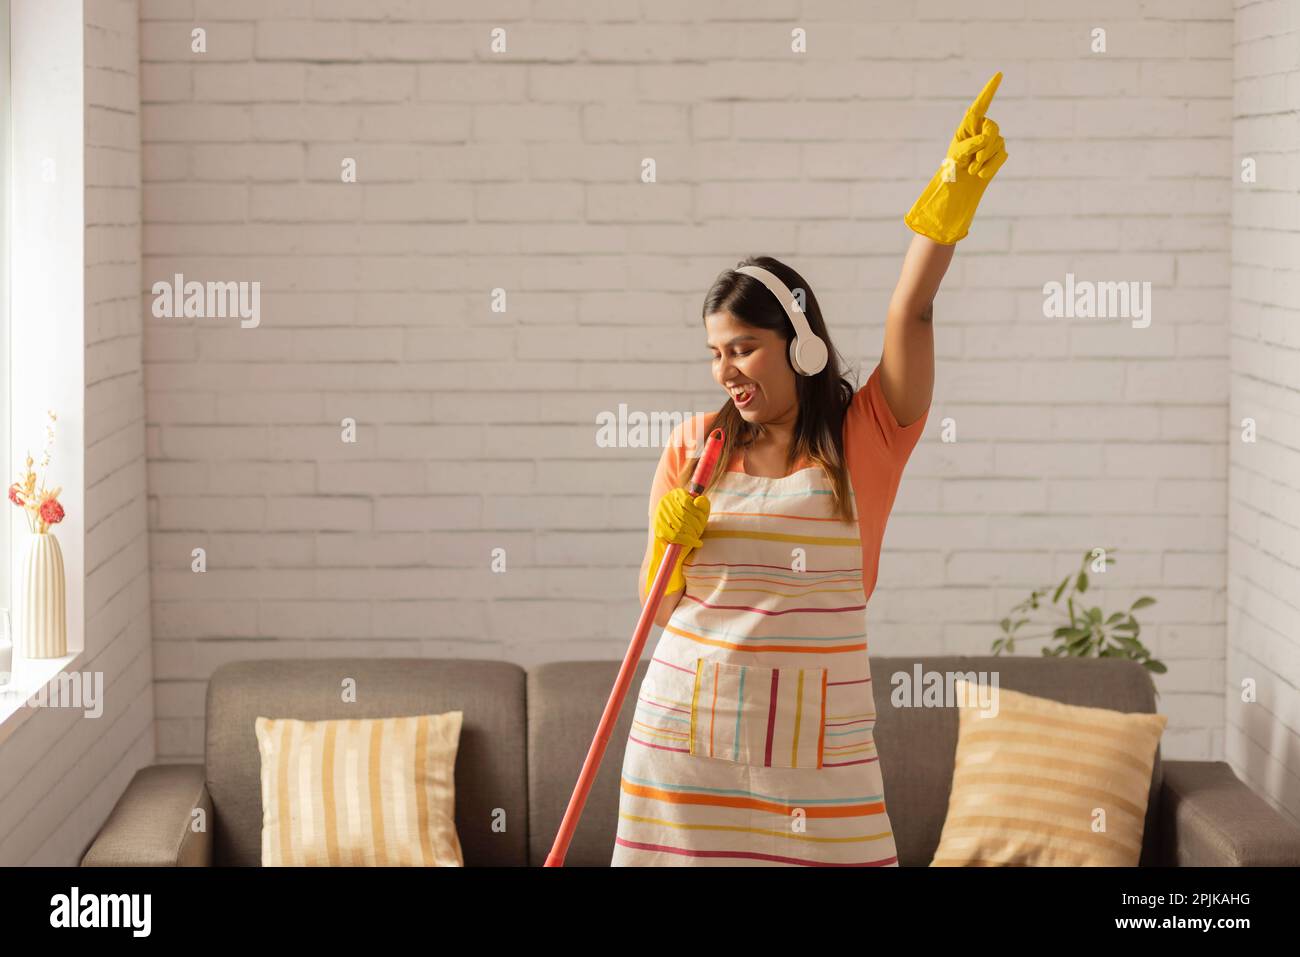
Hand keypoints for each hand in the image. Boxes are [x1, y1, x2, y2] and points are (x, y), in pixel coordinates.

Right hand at [645, 489, 709, 595]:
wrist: (670, 552)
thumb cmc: (690, 529)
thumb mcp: (700, 515)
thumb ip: (703, 506)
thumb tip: (699, 500)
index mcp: (674, 495)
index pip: (688, 501)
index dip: (699, 512)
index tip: (703, 521)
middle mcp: (664, 503)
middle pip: (686, 513)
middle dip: (698, 524)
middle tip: (700, 532)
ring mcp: (660, 517)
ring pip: (683, 524)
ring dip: (694, 532)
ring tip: (697, 537)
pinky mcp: (659, 530)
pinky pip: (678, 535)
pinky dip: (689, 540)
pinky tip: (697, 543)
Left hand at [905, 71, 1008, 243]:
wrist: (957, 187)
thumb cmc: (952, 168)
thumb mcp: (957, 154)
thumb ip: (970, 143)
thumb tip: (986, 137)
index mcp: (968, 125)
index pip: (981, 104)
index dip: (990, 89)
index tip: (999, 74)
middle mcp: (982, 129)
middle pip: (993, 127)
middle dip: (984, 145)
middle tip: (972, 161)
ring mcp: (993, 141)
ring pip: (998, 143)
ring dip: (984, 159)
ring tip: (972, 170)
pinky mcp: (999, 154)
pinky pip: (1002, 156)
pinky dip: (990, 167)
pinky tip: (979, 174)